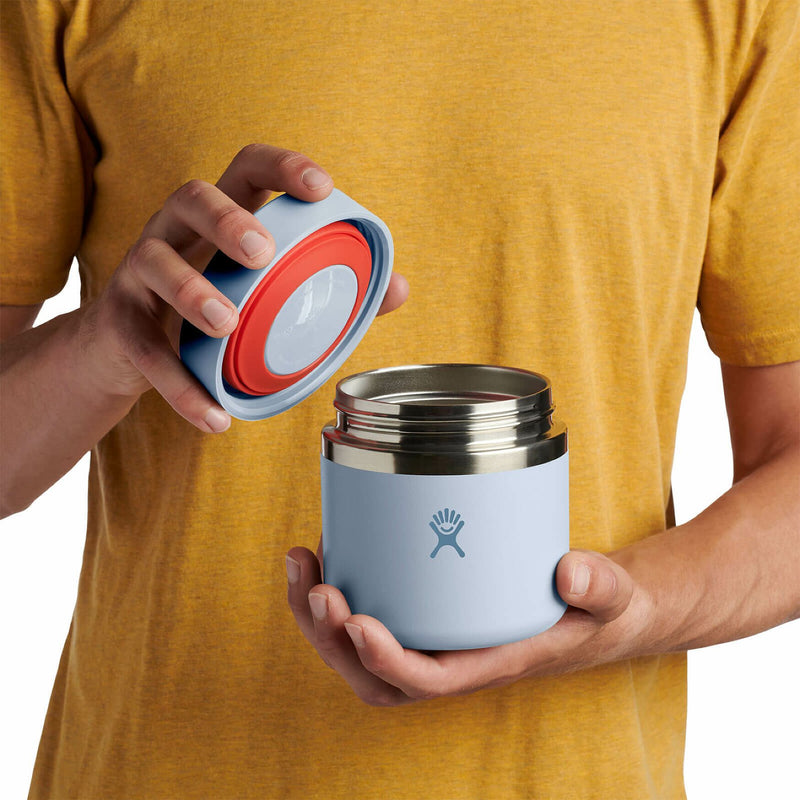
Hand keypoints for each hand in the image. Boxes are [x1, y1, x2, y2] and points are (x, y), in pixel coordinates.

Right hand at [78, 144, 408, 432]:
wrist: (126, 356)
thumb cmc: (210, 314)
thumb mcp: (263, 293)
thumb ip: (332, 289)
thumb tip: (400, 289)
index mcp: (220, 219)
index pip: (247, 169)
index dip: (282, 168)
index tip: (321, 187)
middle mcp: (175, 233)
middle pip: (192, 197)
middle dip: (228, 220)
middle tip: (262, 253)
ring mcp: (139, 274)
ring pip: (154, 261)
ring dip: (191, 290)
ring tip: (226, 322)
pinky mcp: (118, 323)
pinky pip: (144, 351)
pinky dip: (180, 386)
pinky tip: (214, 417)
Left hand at [286, 545, 649, 705]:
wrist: (589, 611)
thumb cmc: (594, 611)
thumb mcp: (611, 597)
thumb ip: (600, 586)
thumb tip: (570, 571)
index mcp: (488, 664)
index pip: (426, 681)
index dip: (385, 660)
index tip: (357, 622)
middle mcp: (449, 659)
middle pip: (372, 675)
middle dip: (332, 638)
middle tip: (318, 586)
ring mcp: (430, 638)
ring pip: (356, 650)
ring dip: (318, 616)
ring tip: (302, 563)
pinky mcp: (421, 613)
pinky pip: (367, 615)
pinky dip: (338, 590)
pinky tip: (329, 548)